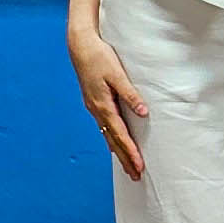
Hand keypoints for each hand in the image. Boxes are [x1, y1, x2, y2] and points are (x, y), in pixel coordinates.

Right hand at [71, 27, 147, 177]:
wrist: (80, 46)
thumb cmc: (100, 57)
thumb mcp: (117, 74)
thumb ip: (130, 94)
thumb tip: (143, 112)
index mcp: (103, 106)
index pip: (120, 135)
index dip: (130, 152)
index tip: (139, 166)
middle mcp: (97, 110)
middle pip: (113, 141)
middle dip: (124, 159)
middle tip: (135, 176)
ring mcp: (94, 108)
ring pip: (108, 135)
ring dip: (118, 152)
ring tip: (128, 166)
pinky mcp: (94, 102)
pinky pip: (104, 127)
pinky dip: (111, 139)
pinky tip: (114, 144)